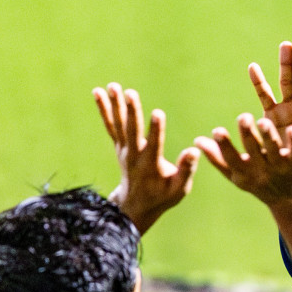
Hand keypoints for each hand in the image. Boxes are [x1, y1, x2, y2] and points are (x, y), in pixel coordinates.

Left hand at [94, 82, 198, 233]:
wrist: (136, 205)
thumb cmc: (163, 195)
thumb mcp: (179, 189)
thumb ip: (186, 170)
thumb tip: (194, 151)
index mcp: (151, 166)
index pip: (154, 145)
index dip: (156, 129)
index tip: (158, 113)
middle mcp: (134, 156)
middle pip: (132, 131)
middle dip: (132, 111)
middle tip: (130, 93)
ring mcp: (124, 150)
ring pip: (119, 125)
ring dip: (115, 105)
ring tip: (113, 86)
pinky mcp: (119, 146)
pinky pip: (110, 125)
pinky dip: (104, 109)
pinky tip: (98, 92)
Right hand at [198, 114, 291, 207]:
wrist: (290, 199)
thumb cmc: (258, 181)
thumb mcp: (237, 173)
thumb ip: (218, 158)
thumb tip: (197, 141)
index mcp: (243, 173)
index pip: (231, 159)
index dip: (224, 146)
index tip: (217, 130)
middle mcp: (261, 170)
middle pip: (253, 151)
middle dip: (247, 135)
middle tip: (242, 117)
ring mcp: (279, 167)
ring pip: (273, 150)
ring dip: (269, 136)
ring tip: (263, 122)